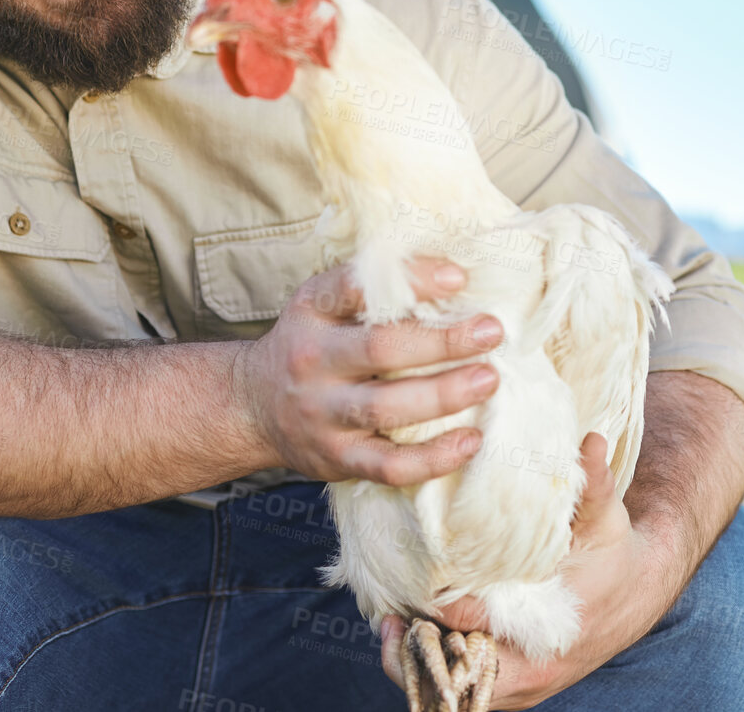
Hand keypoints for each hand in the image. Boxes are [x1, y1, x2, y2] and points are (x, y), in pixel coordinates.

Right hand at [233, 258, 504, 485]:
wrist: (253, 407)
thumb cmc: (312, 345)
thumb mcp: (324, 303)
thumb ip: (373, 289)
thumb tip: (454, 277)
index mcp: (312, 312)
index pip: (355, 287)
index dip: (410, 280)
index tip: (458, 278)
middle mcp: (312, 361)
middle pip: (379, 349)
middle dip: (442, 341)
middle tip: (491, 331)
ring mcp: (322, 414)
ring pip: (385, 407)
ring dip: (443, 394)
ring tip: (488, 380)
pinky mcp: (337, 458)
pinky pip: (388, 465)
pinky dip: (433, 458)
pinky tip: (471, 441)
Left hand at [377, 433, 671, 709]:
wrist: (634, 595)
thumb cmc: (613, 554)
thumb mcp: (607, 518)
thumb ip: (593, 483)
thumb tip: (591, 440)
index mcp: (549, 627)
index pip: (475, 622)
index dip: (437, 604)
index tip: (410, 581)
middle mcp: (532, 668)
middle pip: (455, 674)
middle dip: (416, 647)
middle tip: (386, 614)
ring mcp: (522, 686)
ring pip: (454, 691)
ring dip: (419, 662)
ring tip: (390, 626)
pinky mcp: (513, 689)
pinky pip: (463, 692)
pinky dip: (434, 670)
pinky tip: (410, 637)